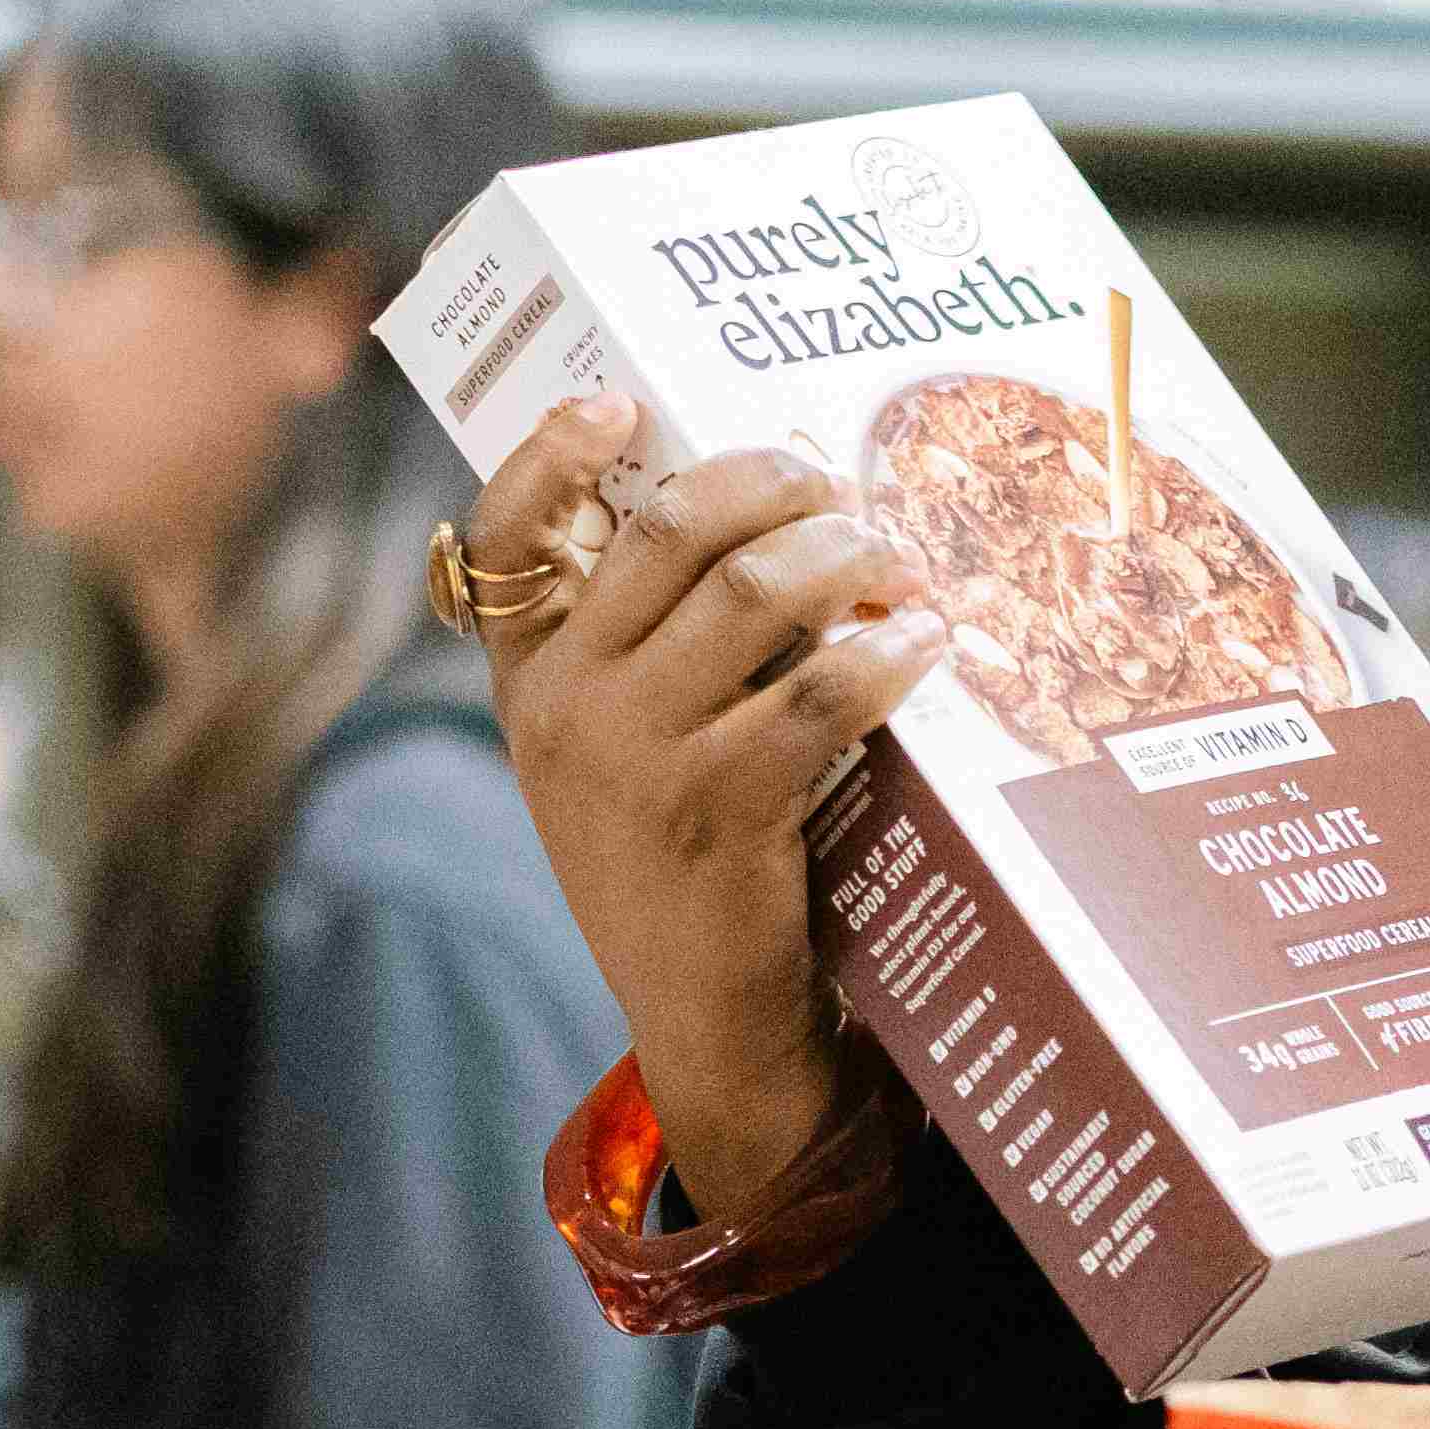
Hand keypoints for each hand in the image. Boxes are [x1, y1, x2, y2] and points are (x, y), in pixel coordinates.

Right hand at [462, 393, 952, 1213]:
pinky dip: (888, 651)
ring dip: (848, 556)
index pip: (502, 537)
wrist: (706, 1024)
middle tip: (841, 492)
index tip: (618, 405)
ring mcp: (634, 757)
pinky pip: (822, 689)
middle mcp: (563, 709)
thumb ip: (645, 652)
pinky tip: (927, 643)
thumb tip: (758, 522)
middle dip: (776, 486)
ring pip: (756, 592)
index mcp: (527, 682)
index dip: (550, 452)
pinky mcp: (719, 808)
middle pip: (669, 529)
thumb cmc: (685, 867)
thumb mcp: (621, 756)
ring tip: (898, 563)